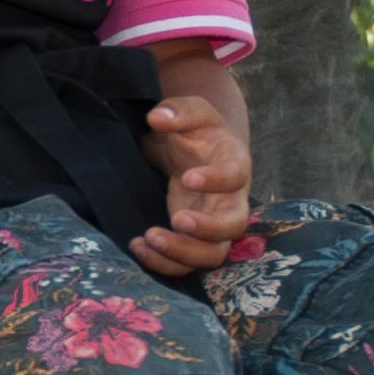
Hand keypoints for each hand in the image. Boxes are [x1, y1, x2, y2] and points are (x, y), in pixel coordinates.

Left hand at [132, 99, 252, 275]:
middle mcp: (231, 200)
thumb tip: (158, 117)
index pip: (235, 176)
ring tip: (148, 238)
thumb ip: (179, 111)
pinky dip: (164, 262)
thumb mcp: (192, 112)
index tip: (188, 177)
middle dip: (207, 230)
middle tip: (177, 220)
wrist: (201, 152)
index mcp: (234, 164)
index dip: (216, 180)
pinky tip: (138, 247)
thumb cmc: (199, 133)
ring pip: (212, 254)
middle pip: (233, 226)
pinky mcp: (195, 240)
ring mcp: (215, 225)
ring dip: (181, 253)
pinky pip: (187, 263)